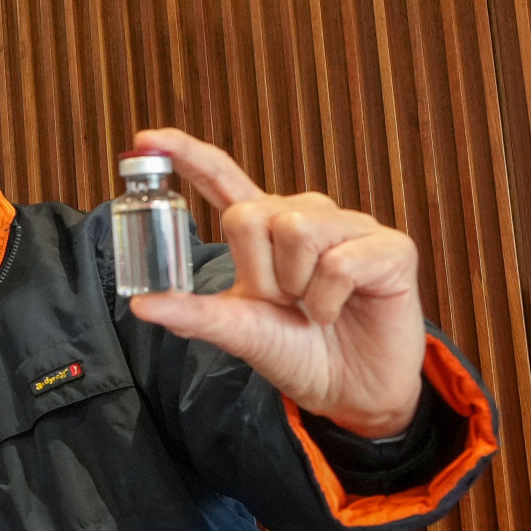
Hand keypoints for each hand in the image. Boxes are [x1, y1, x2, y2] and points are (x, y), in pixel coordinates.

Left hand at [124, 128, 424, 438]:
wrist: (350, 392)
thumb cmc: (296, 351)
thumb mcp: (238, 331)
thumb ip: (193, 313)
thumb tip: (140, 304)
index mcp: (265, 227)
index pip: (222, 178)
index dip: (187, 155)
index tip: (145, 138)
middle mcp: (305, 214)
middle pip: (250, 213)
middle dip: (258, 272)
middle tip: (283, 303)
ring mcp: (350, 225)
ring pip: (296, 229)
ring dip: (296, 286)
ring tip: (313, 307)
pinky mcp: (391, 247)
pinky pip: (339, 263)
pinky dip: (328, 301)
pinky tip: (339, 311)